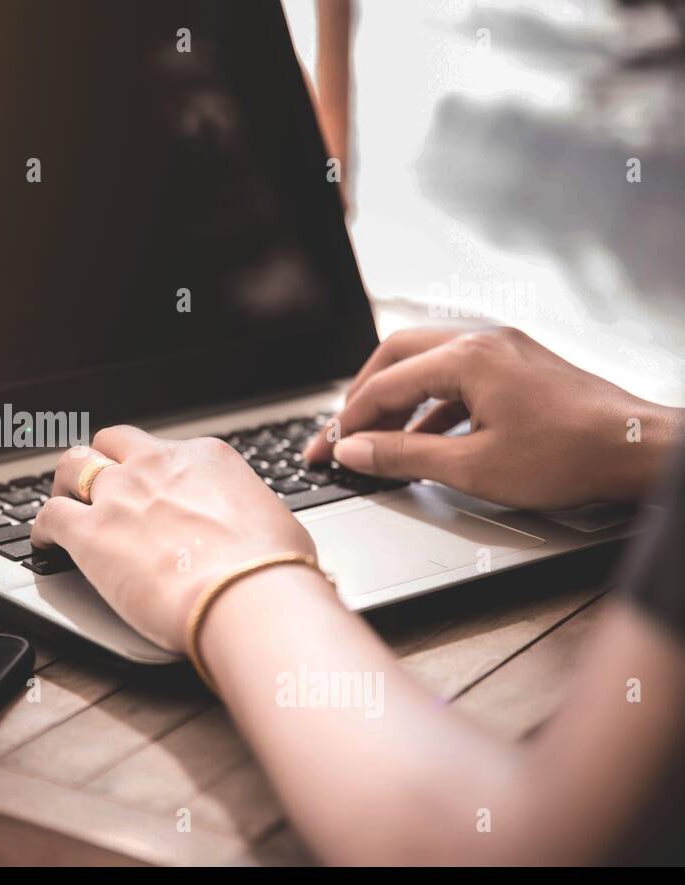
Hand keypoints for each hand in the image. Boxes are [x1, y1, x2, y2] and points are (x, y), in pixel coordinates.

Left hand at [30, 426, 315, 651]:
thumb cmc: (272, 569)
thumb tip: (256, 536)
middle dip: (102, 460)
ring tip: (63, 504)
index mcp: (204, 459)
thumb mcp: (274, 525)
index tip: (151, 493)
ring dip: (65, 484)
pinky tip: (45, 545)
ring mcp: (120, 495)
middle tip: (97, 486)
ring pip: (72, 465)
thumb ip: (248, 520)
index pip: (165, 452)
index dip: (152, 473)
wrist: (248, 596)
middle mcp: (157, 467)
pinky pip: (49, 516)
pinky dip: (42, 530)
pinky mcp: (90, 532)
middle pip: (112, 442)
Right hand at [303, 326, 680, 510]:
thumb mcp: (472, 466)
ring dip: (395, 398)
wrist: (636, 450)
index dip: (346, 422)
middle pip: (395, 356)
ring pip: (425, 362)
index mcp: (466, 357)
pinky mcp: (518, 364)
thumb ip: (403, 455)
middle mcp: (481, 340)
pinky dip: (429, 403)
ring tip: (376, 439)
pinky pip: (456, 376)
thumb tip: (353, 449)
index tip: (326, 449)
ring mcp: (502, 348)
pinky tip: (424, 437)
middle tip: (341, 433)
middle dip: (362, 396)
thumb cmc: (568, 456)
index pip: (383, 385)